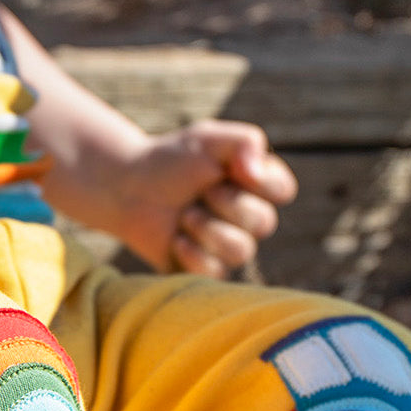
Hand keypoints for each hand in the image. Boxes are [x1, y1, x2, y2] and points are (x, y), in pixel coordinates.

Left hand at [111, 120, 297, 277]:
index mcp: (256, 183)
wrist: (127, 189)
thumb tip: (257, 172)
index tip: (229, 170)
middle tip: (198, 193)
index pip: (283, 190)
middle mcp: (250, 217)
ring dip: (206, 229)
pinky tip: (176, 239)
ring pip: (241, 251)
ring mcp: (230, 246)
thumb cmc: (169, 161)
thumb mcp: (207, 138)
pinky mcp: (207, 270)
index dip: (259, 183)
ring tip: (184, 215)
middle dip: (225, 205)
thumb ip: (244, 142)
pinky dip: (191, 254)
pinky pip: (216, 273)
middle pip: (263, 223)